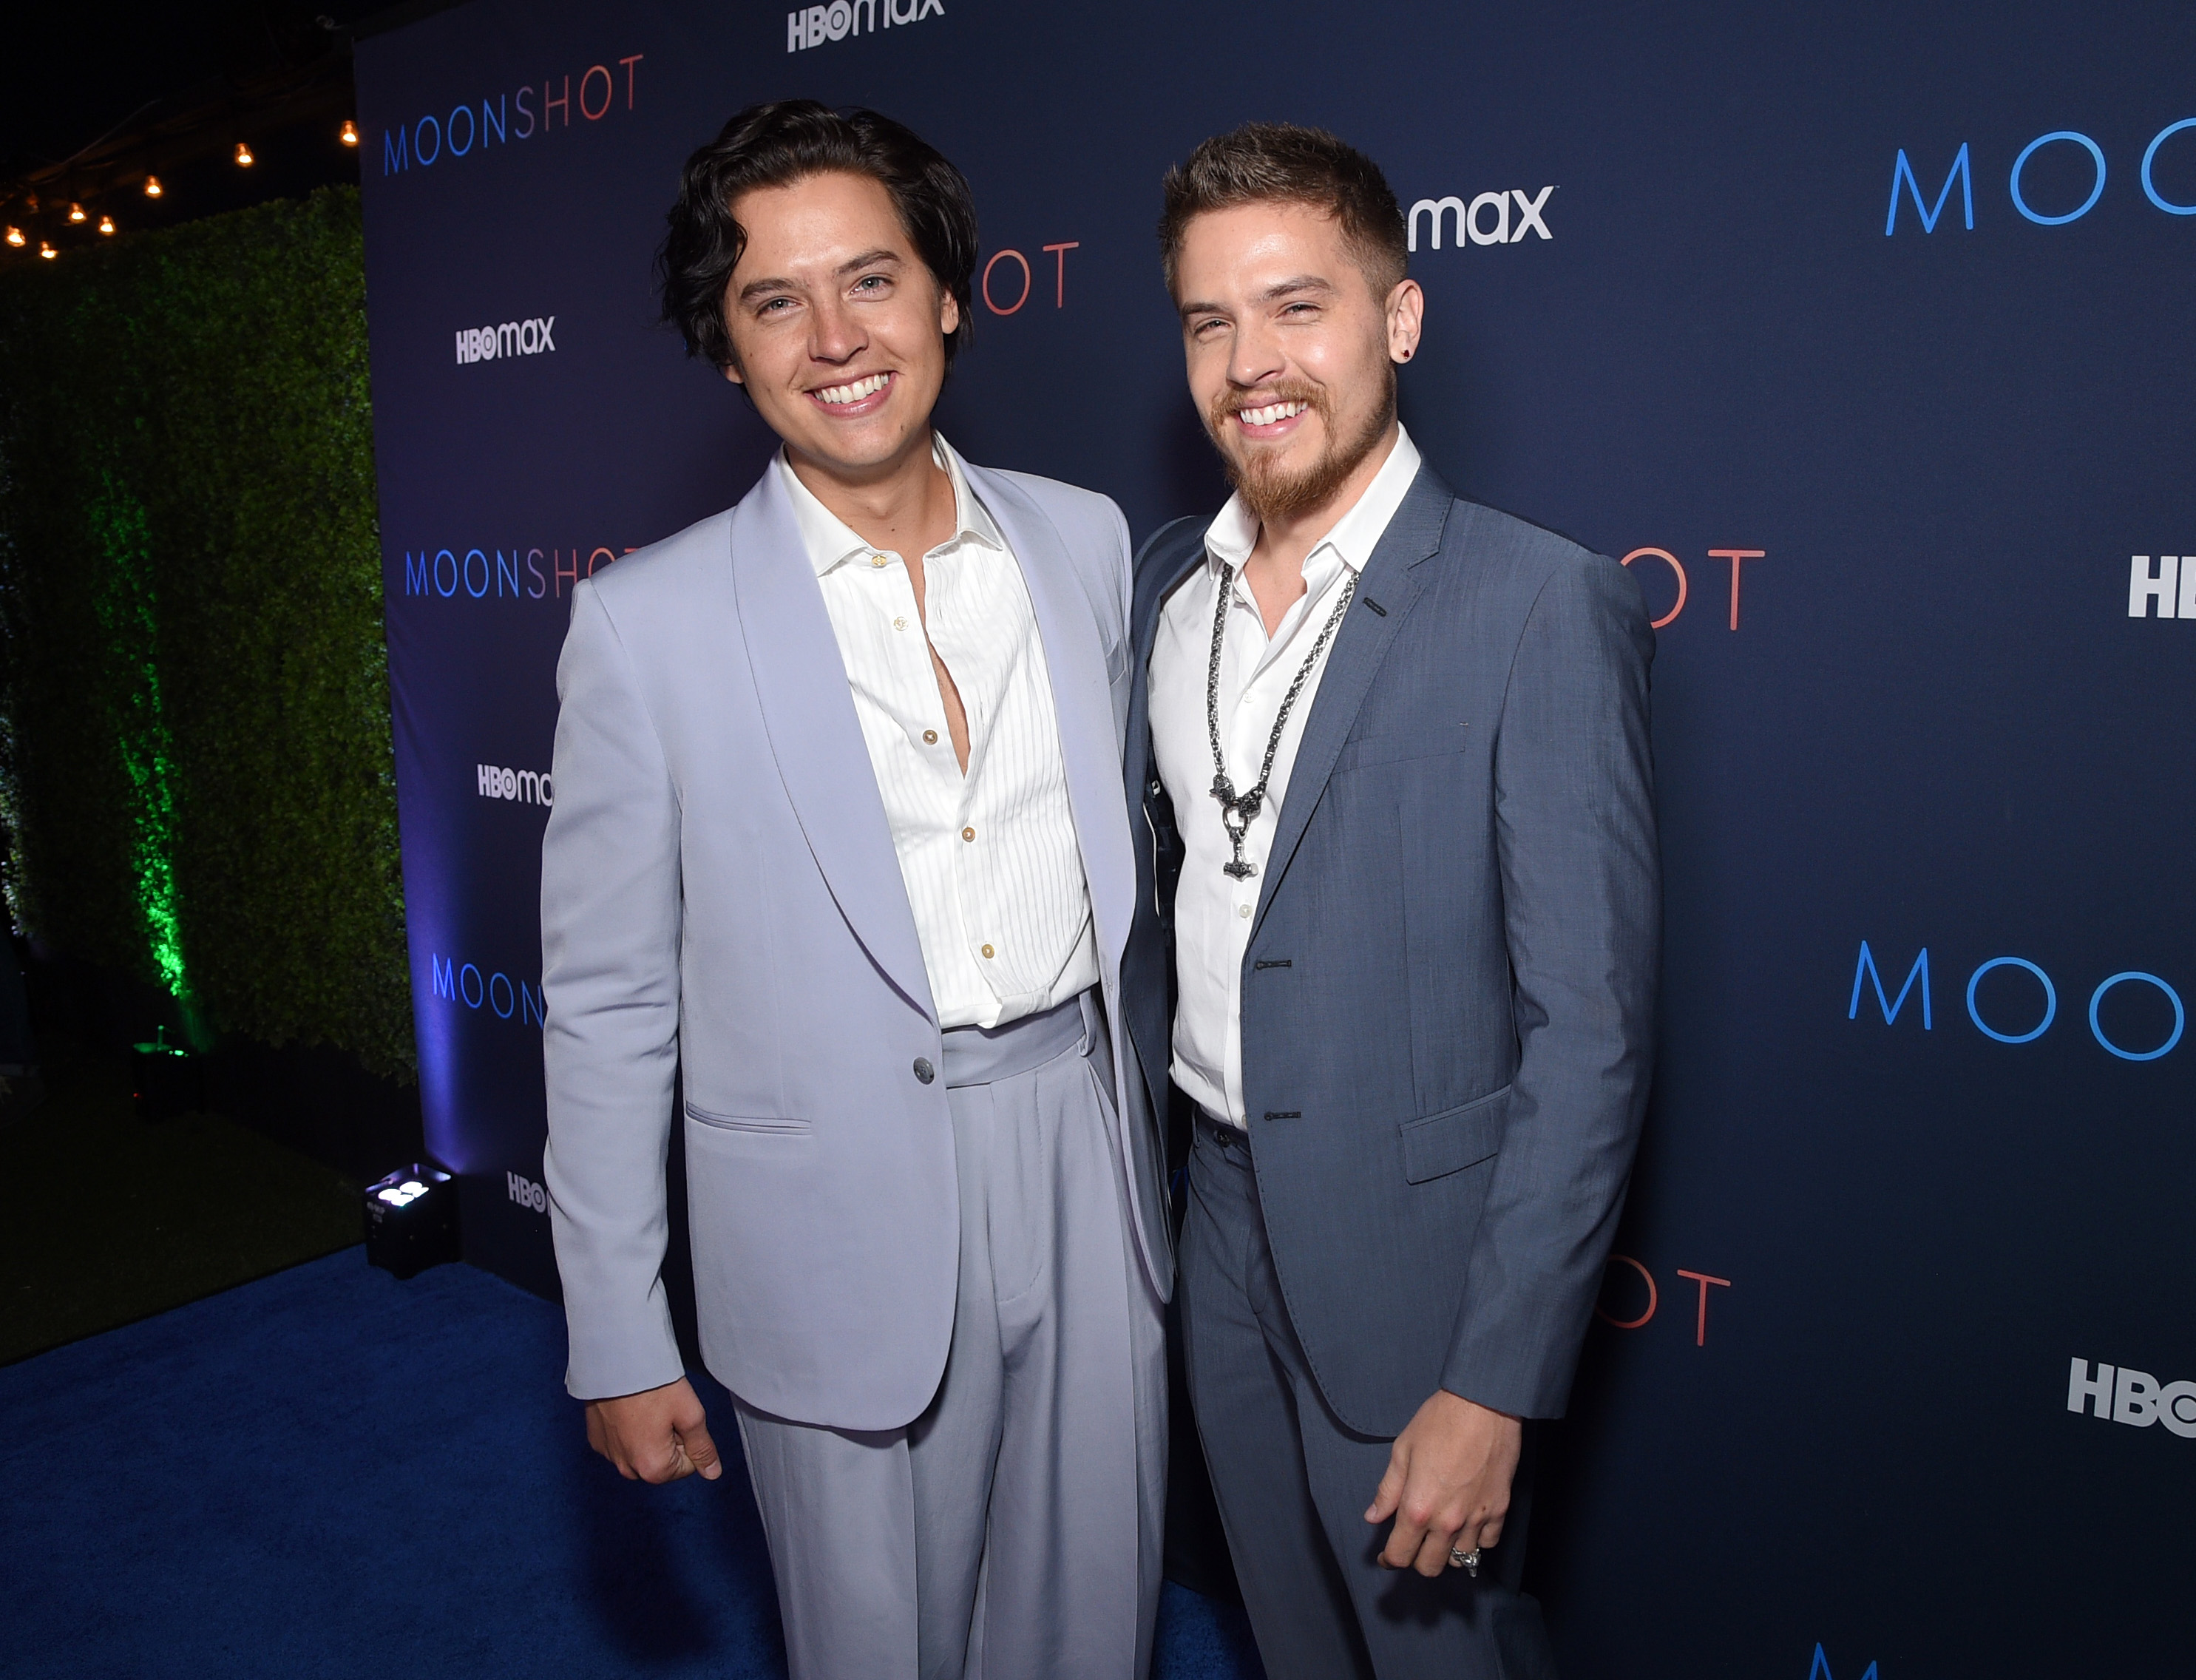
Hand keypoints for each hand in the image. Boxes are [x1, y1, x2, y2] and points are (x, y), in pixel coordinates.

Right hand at [584, 1376, 722, 1483]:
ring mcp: (609, 1455)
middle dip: (669, 1438)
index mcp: (653, 1468)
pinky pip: (621, 1442)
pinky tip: (629, 1406)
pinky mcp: (597, 1440)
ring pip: (642, 1452)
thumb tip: (712, 1472)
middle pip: (663, 1461)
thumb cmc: (653, 1384)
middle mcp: (627, 1469)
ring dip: (649, 1434)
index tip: (678, 1416)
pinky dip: (629, 1428)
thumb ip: (703, 1448)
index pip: (687, 1465)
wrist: (616, 1361)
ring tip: (646, 1406)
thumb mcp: (690, 1414)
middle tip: (663, 1409)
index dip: (689, 1438)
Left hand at [1364, 1389, 1520, 1576]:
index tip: (1387, 1556)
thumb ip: (1388, 1490)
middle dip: (1417, 1560)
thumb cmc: (1438, 1422)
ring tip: (1440, 1534)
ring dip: (1447, 1552)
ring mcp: (1477, 1519)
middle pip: (1430, 1567)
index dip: (1389, 1559)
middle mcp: (1447, 1522)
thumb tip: (1373, 1516)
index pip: (1400, 1556)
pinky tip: (1467, 1524)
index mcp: (1418, 1508)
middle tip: (1413, 1543)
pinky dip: (1476, 1540)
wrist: (1483, 1404)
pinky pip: (1487, 1543)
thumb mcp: (1402, 1451)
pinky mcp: (1500, 1510)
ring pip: (1461, 1560)